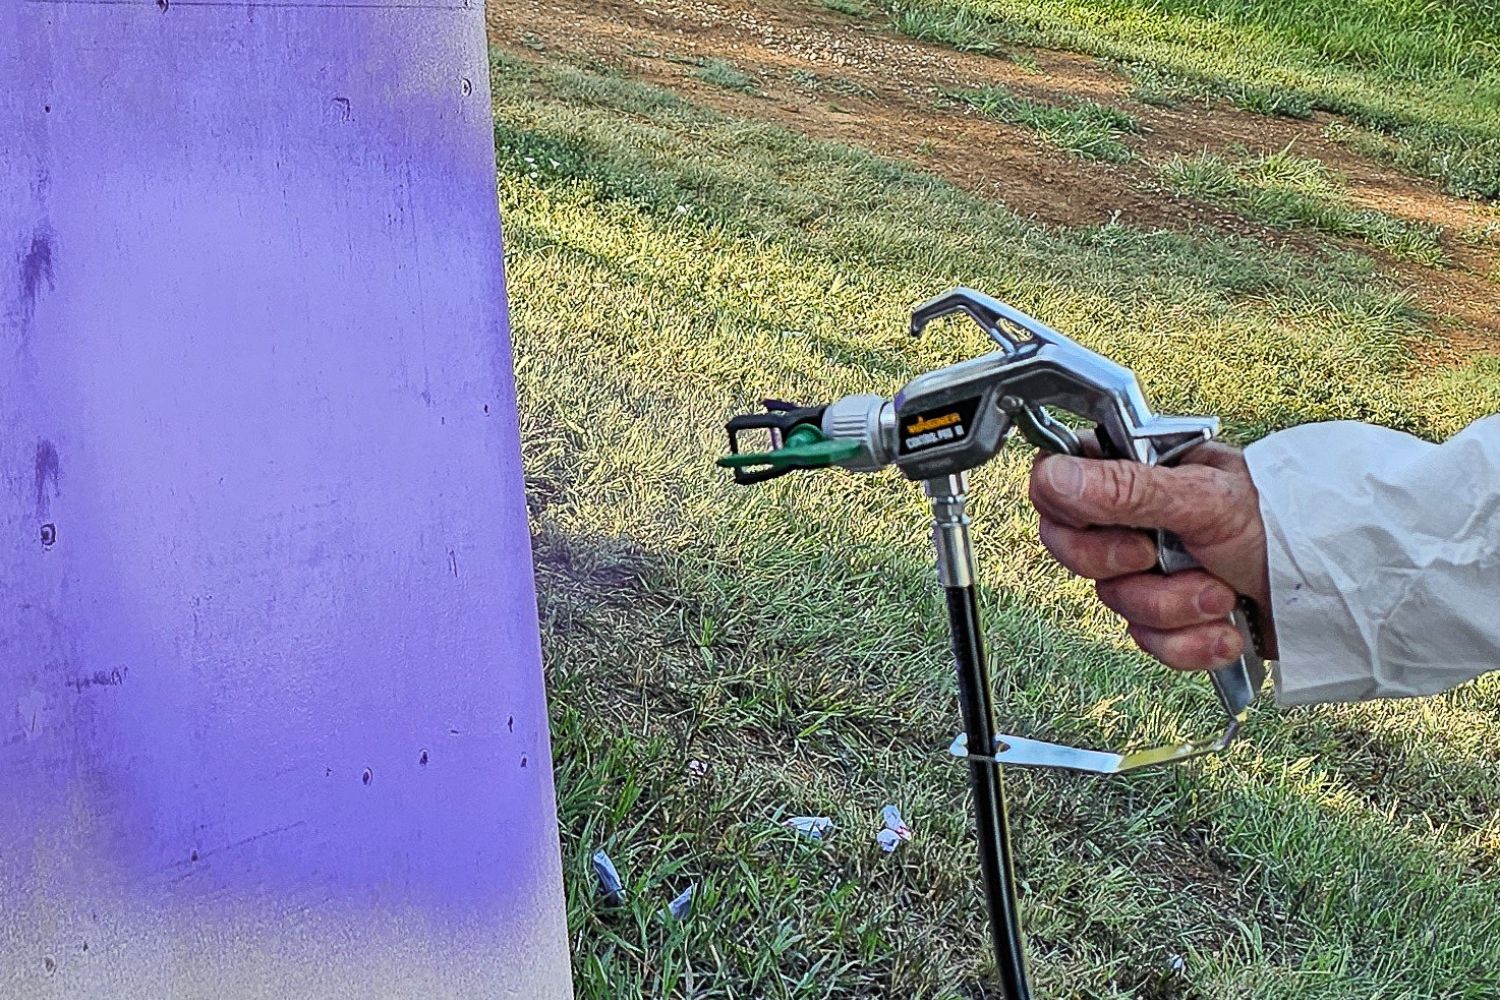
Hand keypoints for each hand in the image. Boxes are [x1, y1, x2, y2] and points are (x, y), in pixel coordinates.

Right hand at [1027, 442, 1275, 668]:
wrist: (1341, 595)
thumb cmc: (1286, 524)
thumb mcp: (1203, 500)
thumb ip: (1125, 489)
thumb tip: (1052, 476)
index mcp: (1137, 472)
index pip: (1057, 485)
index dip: (1071, 515)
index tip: (1119, 528)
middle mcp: (1137, 520)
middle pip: (1075, 554)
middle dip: (1128, 572)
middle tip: (1160, 557)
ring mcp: (1153, 571)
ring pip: (1116, 604)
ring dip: (1174, 609)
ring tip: (1222, 594)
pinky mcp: (1173, 618)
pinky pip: (1150, 643)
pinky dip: (1191, 643)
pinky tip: (1226, 630)